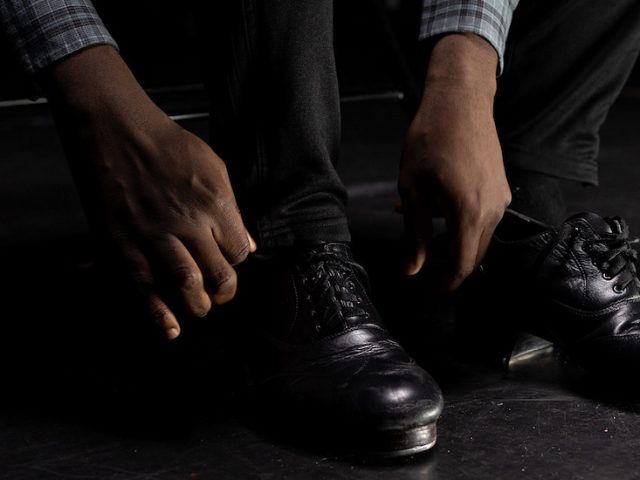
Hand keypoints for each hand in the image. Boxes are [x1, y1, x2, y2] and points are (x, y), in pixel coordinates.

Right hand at [41, 46, 255, 338]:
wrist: (115, 130)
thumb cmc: (167, 143)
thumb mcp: (213, 166)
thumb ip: (232, 208)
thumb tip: (247, 244)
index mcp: (215, 203)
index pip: (238, 252)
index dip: (236, 263)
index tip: (229, 264)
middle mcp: (189, 223)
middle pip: (218, 275)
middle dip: (224, 292)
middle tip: (220, 294)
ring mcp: (155, 236)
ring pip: (187, 286)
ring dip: (198, 305)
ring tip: (200, 307)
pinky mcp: (123, 244)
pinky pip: (145, 286)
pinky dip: (158, 314)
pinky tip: (170, 330)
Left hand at [399, 34, 510, 291]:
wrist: (461, 99)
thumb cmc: (430, 139)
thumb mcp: (412, 189)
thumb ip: (416, 233)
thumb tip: (412, 270)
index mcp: (469, 212)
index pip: (462, 264)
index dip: (446, 284)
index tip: (430, 295)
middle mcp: (493, 209)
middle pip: (475, 254)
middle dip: (451, 269)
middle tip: (427, 275)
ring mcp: (501, 197)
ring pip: (479, 236)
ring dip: (454, 243)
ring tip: (423, 235)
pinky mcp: (501, 186)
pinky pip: (483, 216)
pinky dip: (462, 223)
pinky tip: (435, 210)